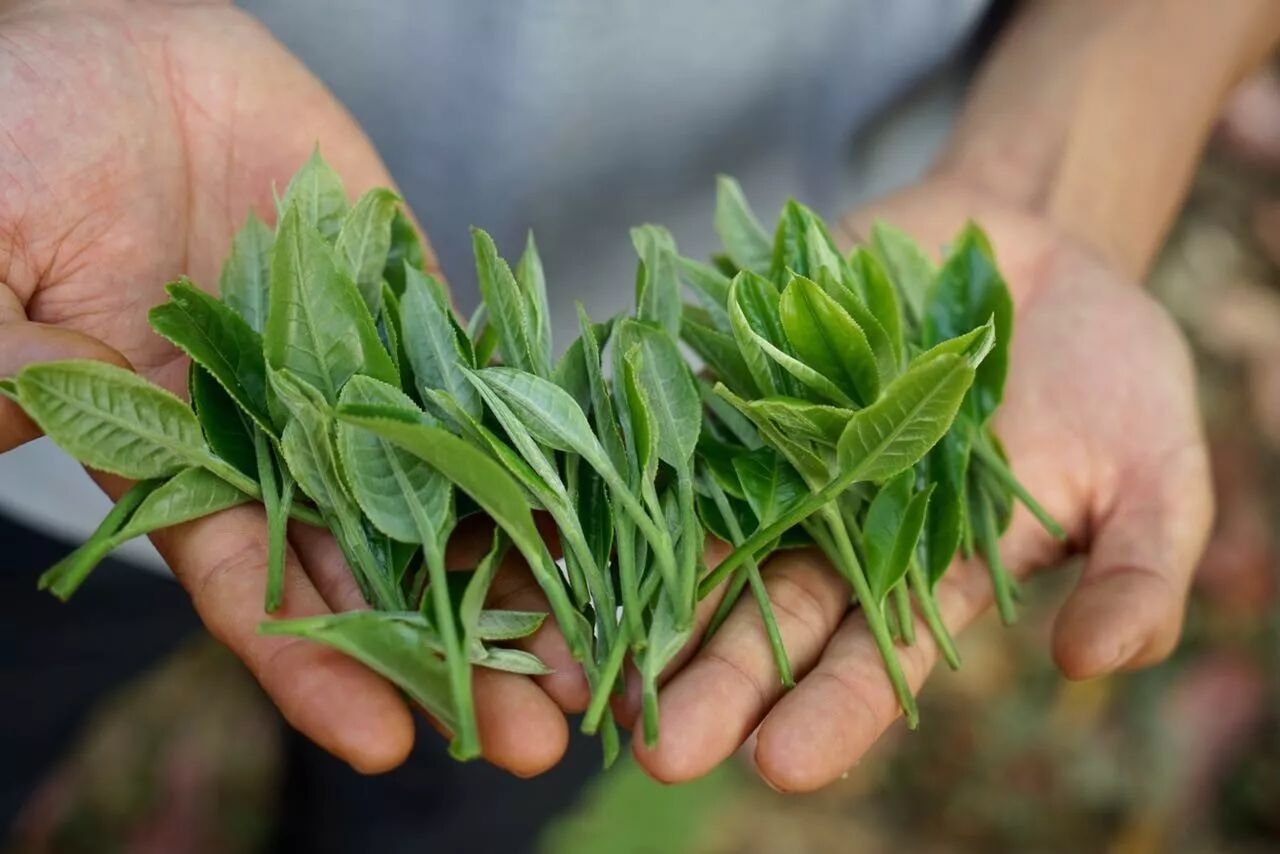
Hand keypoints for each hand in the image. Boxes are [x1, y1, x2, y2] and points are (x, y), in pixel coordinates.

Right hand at [0, 0, 572, 774]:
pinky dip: (540, 425)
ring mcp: (353, 359)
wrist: (109, 42)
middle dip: (458, 649)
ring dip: (524, 564)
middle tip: (541, 736)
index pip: (255, 586)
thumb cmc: (18, 135)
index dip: (318, 667)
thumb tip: (1, 440)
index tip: (390, 743)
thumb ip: (13, 366)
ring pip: (449, 480)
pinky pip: (480, 364)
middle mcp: (281, 426)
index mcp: (175, 448)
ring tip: (598, 648)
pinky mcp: (405, 287)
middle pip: (381, 561)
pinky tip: (606, 496)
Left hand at [626, 176, 1212, 789]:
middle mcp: (838, 524)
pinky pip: (679, 410)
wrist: (1033, 245)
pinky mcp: (745, 368)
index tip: (780, 766)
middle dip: (709, 680)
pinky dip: (626, 452)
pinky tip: (567, 503)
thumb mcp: (1153, 473)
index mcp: (926, 572)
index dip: (829, 713)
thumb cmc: (1107, 371)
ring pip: (702, 529)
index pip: (872, 662)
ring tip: (579, 659)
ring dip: (642, 590)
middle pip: (764, 613)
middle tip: (652, 744)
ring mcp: (783, 447)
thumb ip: (1136, 572)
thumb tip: (1097, 665)